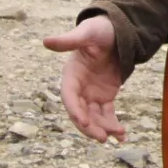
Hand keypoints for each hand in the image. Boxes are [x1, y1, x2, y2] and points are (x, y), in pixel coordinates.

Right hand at [42, 15, 125, 141]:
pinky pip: (107, 115)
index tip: (84, 122)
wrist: (118, 30)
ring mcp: (91, 94)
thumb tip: (45, 41)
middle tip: (102, 138)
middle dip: (90, 127)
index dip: (75, 110)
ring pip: (95, 117)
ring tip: (119, 135)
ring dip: (104, 128)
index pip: (69, 97)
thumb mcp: (87, 33)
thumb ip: (68, 41)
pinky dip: (113, 125)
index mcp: (71, 75)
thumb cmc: (100, 29)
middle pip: (81, 112)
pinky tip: (122, 136)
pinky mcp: (104, 97)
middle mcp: (79, 88)